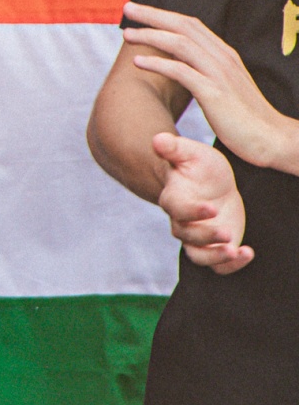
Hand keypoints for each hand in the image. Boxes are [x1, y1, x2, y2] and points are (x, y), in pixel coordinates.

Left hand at [124, 2, 298, 173]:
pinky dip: (158, 64)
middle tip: (127, 9)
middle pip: (183, 27)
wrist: (271, 138)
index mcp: (224, 54)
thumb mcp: (224, 84)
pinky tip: (138, 62)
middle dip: (153, 15)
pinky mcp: (214, 93)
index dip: (164, 15)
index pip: (191, 24)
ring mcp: (219, 74)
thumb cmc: (244, 115)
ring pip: (180, 44)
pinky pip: (182, 72)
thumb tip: (181, 61)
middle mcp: (222, 58)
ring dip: (151, 36)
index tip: (139, 11)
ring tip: (127, 35)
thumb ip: (205, 69)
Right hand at [153, 132, 252, 272]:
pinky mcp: (214, 246)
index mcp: (174, 198)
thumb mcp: (190, 152)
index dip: (192, 211)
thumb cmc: (198, 166)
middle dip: (206, 236)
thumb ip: (174, 147)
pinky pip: (216, 264)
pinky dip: (230, 264)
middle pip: (186, 235)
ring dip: (215, 256)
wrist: (211, 183)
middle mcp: (182, 221)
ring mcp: (198, 236)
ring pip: (198, 255)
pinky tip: (246, 253)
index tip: (211, 208)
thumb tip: (157, 139)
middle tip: (226, 233)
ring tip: (235, 251)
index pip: (177, 210)